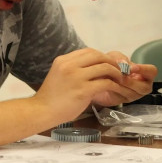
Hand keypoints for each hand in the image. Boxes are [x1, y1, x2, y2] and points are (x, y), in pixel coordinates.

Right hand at [33, 48, 154, 122]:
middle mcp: (70, 65)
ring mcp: (76, 77)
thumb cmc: (52, 96)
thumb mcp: (60, 75)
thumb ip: (75, 69)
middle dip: (111, 62)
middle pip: (98, 56)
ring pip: (104, 67)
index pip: (88, 51)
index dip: (102, 56)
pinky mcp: (83, 90)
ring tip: (119, 80)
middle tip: (119, 70)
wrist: (42, 111)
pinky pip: (105, 83)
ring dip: (116, 73)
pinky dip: (114, 85)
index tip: (108, 64)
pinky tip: (116, 89)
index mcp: (63, 60)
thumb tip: (95, 68)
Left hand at [91, 51, 155, 106]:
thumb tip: (125, 64)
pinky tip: (109, 84)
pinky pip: (122, 97)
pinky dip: (115, 90)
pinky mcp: (122, 100)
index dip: (144, 70)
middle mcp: (141, 85)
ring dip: (122, 86)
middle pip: (144, 87)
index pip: (152, 71)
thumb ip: (120, 58)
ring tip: (113, 79)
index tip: (132, 68)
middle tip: (121, 76)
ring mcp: (133, 95)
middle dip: (131, 82)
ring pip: (133, 94)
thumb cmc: (111, 65)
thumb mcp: (115, 57)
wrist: (97, 76)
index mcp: (144, 74)